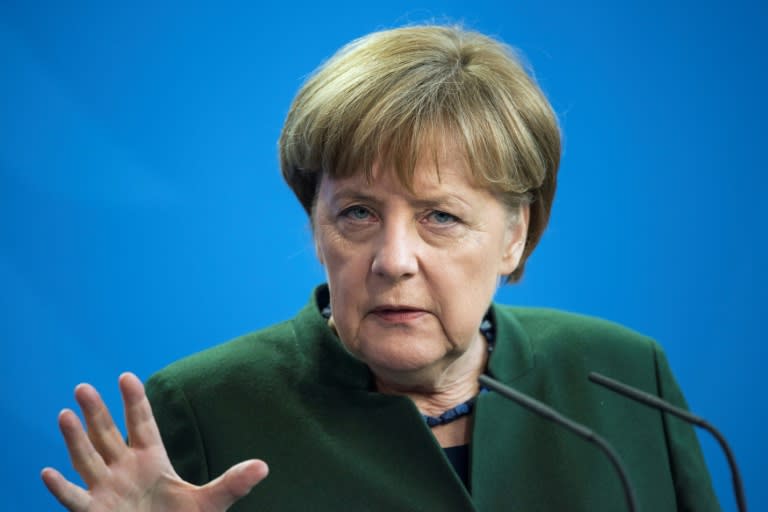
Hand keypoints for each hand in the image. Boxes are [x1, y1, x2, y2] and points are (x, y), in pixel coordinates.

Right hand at [42, 372, 268, 511]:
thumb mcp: (211, 503)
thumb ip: (233, 483)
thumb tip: (264, 467)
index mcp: (152, 461)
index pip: (141, 424)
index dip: (134, 402)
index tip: (127, 377)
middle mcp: (125, 471)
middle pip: (108, 435)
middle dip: (97, 412)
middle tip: (84, 386)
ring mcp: (108, 491)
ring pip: (87, 460)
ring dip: (75, 439)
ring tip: (64, 414)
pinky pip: (75, 499)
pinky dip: (61, 488)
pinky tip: (47, 472)